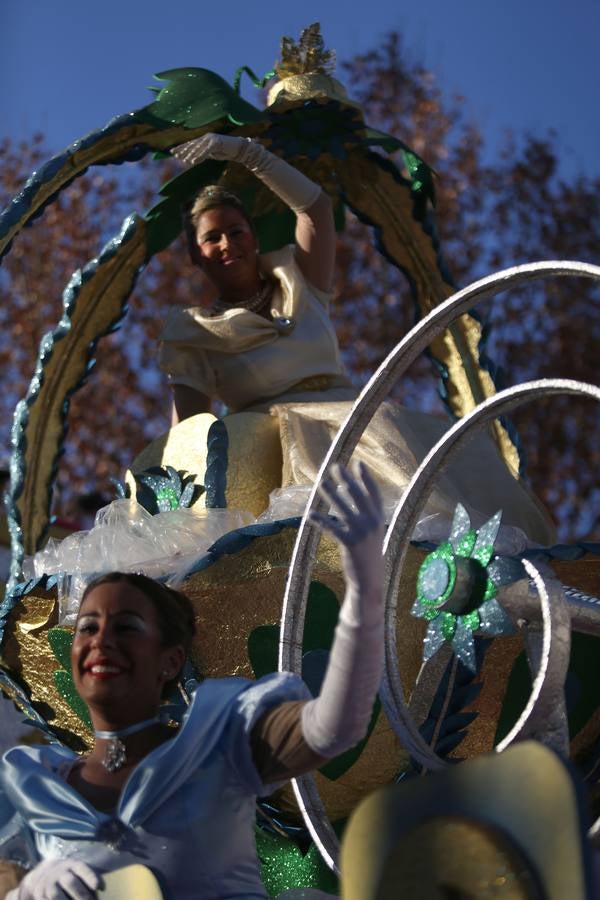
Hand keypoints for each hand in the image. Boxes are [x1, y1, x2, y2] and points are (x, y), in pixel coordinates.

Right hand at [8, 858, 100, 899]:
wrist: (42, 875)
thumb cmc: (69, 875)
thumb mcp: (78, 871)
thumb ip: (90, 879)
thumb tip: (101, 889)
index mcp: (72, 864)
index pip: (82, 868)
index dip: (90, 877)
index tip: (98, 887)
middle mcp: (59, 872)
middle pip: (71, 882)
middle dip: (82, 895)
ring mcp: (48, 883)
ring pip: (56, 895)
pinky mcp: (40, 894)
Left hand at [171, 132, 249, 166]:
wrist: (239, 149)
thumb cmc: (226, 152)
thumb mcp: (212, 154)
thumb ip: (203, 154)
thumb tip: (193, 159)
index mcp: (204, 139)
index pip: (191, 144)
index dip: (181, 148)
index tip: (172, 152)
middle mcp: (206, 137)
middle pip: (192, 144)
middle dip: (183, 150)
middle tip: (174, 155)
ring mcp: (211, 139)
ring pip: (198, 147)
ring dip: (190, 154)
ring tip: (184, 160)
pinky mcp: (217, 142)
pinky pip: (206, 151)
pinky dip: (199, 156)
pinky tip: (193, 161)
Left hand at [310, 463, 384, 597]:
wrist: (370, 582)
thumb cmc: (370, 558)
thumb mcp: (374, 536)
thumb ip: (369, 519)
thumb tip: (355, 505)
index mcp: (379, 520)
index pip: (374, 493)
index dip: (366, 477)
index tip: (358, 463)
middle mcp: (372, 523)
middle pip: (357, 494)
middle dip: (346, 478)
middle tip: (335, 466)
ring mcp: (361, 532)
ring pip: (342, 507)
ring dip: (330, 492)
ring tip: (321, 482)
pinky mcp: (349, 543)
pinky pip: (331, 527)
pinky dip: (320, 520)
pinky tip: (310, 515)